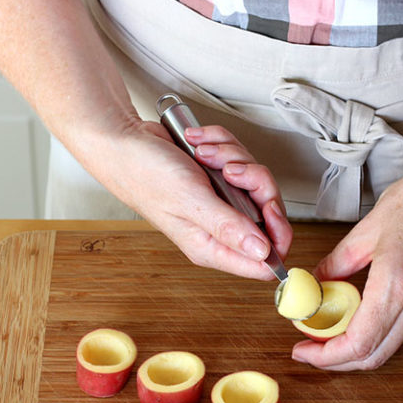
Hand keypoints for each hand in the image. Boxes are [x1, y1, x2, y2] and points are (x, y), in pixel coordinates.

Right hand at [106, 120, 291, 279]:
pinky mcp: (220, 179)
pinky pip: (241, 160)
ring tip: (204, 155)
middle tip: (230, 171)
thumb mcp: (190, 202)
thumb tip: (263, 252)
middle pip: (269, 214)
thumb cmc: (145, 175)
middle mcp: (220, 229)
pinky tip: (200, 146)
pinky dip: (223, 146)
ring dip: (233, 158)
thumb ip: (229, 227)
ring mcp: (221, 202)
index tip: (268, 207)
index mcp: (212, 247)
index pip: (264, 262)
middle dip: (254, 182)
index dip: (277, 236)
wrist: (125, 140)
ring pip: (256, 182)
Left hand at [291, 143, 402, 370]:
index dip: (325, 356)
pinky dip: (373, 332)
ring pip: (388, 347)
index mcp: (397, 284)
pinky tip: (355, 316)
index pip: (358, 344)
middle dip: (336, 360)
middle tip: (309, 348)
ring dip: (355, 349)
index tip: (303, 350)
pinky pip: (402, 328)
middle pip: (373, 356)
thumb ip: (338, 262)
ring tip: (327, 332)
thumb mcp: (368, 228)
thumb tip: (317, 283)